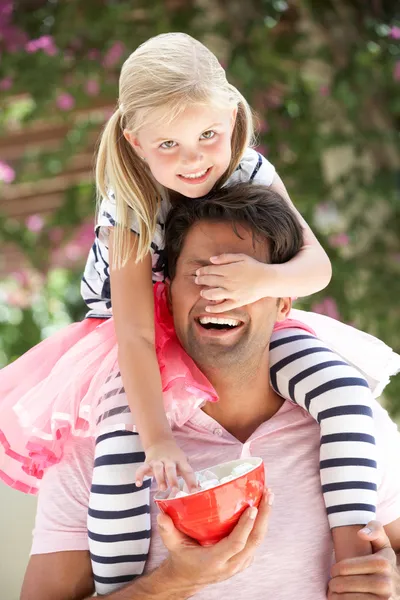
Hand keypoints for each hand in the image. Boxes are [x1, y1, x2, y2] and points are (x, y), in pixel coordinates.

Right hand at [135, 437, 197, 492]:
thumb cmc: (174, 457)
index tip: (195, 492)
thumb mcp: (182, 461)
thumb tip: (197, 488)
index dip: (191, 481)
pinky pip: (142, 469)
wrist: (160, 441)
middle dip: (173, 479)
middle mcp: (169, 460)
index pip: (187, 470)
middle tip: (175, 490)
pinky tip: (139, 484)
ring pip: (158, 468)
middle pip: (171, 468)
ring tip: (162, 488)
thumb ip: (187, 473)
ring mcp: (157, 461)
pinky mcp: (147, 463)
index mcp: (180, 461)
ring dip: (160, 478)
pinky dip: (139, 476)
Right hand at [159, 488, 273, 593]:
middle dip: (263, 517)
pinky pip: (255, 543)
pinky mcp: (242, 561)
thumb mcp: (172, 544)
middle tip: (268, 494)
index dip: (245, 526)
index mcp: (214, 560)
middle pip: (253, 541)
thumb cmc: (180, 557)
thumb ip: (167, 530)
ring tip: (268, 496)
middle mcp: (230, 565)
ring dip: (265, 519)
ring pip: (257, 542)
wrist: (187, 577)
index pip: (236, 544)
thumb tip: (161, 514)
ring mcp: (238, 565)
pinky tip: (262, 508)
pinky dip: (260, 525)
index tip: (252, 508)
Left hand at [195, 254, 272, 312]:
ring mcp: (232, 293)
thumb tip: (211, 260)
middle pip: (209, 281)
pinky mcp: (237, 302)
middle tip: (197, 280)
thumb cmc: (254, 267)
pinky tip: (207, 308)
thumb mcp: (241, 257)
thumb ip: (225, 257)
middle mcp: (228, 281)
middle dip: (200, 280)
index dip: (202, 271)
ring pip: (213, 294)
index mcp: (228, 270)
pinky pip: (223, 307)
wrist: (268, 279)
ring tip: (202, 292)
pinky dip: (214, 309)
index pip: (210, 270)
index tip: (198, 272)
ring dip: (205, 293)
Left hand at [328, 520, 398, 598]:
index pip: (343, 568)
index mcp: (383, 564)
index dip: (334, 569)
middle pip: (342, 584)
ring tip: (335, 592)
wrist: (398, 587)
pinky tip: (342, 599)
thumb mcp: (383, 544)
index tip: (335, 571)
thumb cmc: (383, 562)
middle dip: (333, 583)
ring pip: (345, 599)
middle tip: (333, 583)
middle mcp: (385, 584)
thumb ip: (375, 529)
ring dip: (335, 596)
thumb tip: (360, 534)